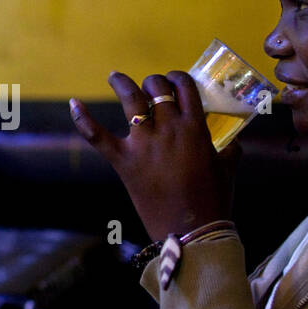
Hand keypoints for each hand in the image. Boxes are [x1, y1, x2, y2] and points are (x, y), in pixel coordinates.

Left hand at [70, 70, 239, 240]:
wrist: (191, 232)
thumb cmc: (213, 201)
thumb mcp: (227, 169)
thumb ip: (231, 150)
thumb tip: (233, 142)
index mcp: (195, 128)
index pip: (185, 87)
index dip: (178, 78)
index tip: (174, 81)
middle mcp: (168, 129)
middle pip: (157, 89)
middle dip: (154, 83)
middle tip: (151, 88)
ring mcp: (144, 144)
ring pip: (131, 99)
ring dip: (122, 84)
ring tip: (115, 77)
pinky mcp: (124, 161)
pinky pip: (98, 136)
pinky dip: (83, 119)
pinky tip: (74, 103)